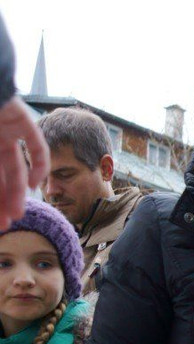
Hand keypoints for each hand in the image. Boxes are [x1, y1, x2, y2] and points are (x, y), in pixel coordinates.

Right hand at [0, 97, 49, 229]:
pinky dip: (38, 165)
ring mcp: (5, 128)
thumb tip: (1, 193)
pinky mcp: (22, 118)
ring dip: (18, 191)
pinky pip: (36, 146)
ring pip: (15, 166)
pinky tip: (36, 185)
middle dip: (2, 199)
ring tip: (18, 213)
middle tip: (4, 224)